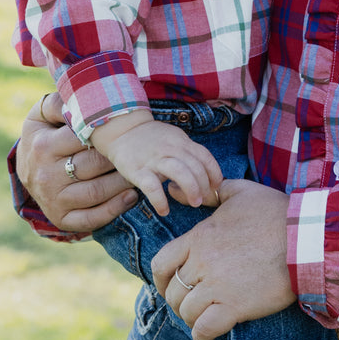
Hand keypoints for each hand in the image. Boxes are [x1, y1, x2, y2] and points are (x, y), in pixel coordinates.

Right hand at [16, 91, 137, 234]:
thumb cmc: (42, 137)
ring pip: (97, 192)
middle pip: (94, 165)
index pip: (82, 138)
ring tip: (142, 172)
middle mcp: (46, 175)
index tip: (127, 128)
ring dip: (123, 183)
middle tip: (144, 152)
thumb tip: (75, 100)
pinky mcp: (61, 219)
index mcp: (42, 146)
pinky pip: (91, 218)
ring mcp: (54, 200)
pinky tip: (131, 197)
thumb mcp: (40, 116)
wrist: (25, 171)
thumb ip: (56, 104)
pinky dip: (114, 209)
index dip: (107, 133)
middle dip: (121, 158)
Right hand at [91, 112, 223, 214]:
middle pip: (195, 166)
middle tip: (204, 199)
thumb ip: (188, 152)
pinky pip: (152, 187)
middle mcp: (170, 148)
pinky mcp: (137, 170)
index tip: (216, 185)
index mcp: (181, 141)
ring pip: (180, 172)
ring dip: (190, 189)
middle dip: (204, 185)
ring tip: (194, 203)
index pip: (204, 156)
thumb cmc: (152, 138)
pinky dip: (160, 201)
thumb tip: (205, 173)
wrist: (122, 129)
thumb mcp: (174, 138)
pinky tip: (165, 210)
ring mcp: (154, 159)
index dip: (214, 172)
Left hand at [151, 179, 291, 339]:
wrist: (306, 238)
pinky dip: (203, 335)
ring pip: (186, 312)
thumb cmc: (277, 213)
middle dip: (180, 301)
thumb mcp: (241, 192)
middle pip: (174, 292)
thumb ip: (212, 191)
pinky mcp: (235, 306)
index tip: (169, 285)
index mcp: (199, 237)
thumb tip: (178, 190)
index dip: (161, 280)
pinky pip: (205, 329)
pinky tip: (208, 333)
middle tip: (194, 304)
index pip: (161, 264)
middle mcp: (201, 263)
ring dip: (192, 318)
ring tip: (204, 318)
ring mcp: (216, 286)